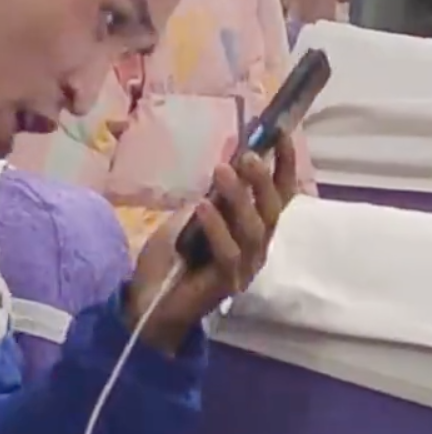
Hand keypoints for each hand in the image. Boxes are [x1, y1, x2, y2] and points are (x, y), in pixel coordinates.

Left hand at [126, 133, 298, 354]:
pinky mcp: (227, 283)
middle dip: (263, 180)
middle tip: (248, 155)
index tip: (281, 133)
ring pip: (253, 229)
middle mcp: (257, 247)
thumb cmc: (174, 255)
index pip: (279, 194)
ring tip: (222, 171)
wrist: (150, 300)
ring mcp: (245, 267)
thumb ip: (214, 196)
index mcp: (253, 228)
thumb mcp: (192, 216)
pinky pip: (228, 252)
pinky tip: (202, 206)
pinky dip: (216, 227)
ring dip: (239, 197)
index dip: (283, 166)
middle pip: (271, 210)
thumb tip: (229, 162)